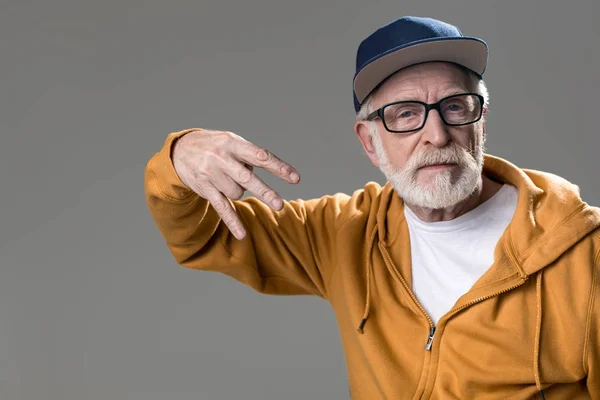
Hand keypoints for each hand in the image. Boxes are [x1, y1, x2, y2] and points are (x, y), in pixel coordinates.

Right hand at [172, 130, 299, 238]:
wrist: (180, 150)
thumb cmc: (216, 146)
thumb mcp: (232, 141)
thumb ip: (251, 155)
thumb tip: (271, 172)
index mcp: (233, 143)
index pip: (260, 156)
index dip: (279, 167)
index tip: (295, 178)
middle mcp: (222, 158)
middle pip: (247, 178)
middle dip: (264, 192)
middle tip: (279, 205)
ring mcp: (212, 174)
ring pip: (237, 193)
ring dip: (241, 191)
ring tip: (230, 180)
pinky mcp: (206, 189)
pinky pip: (222, 207)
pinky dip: (232, 221)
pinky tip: (242, 235)